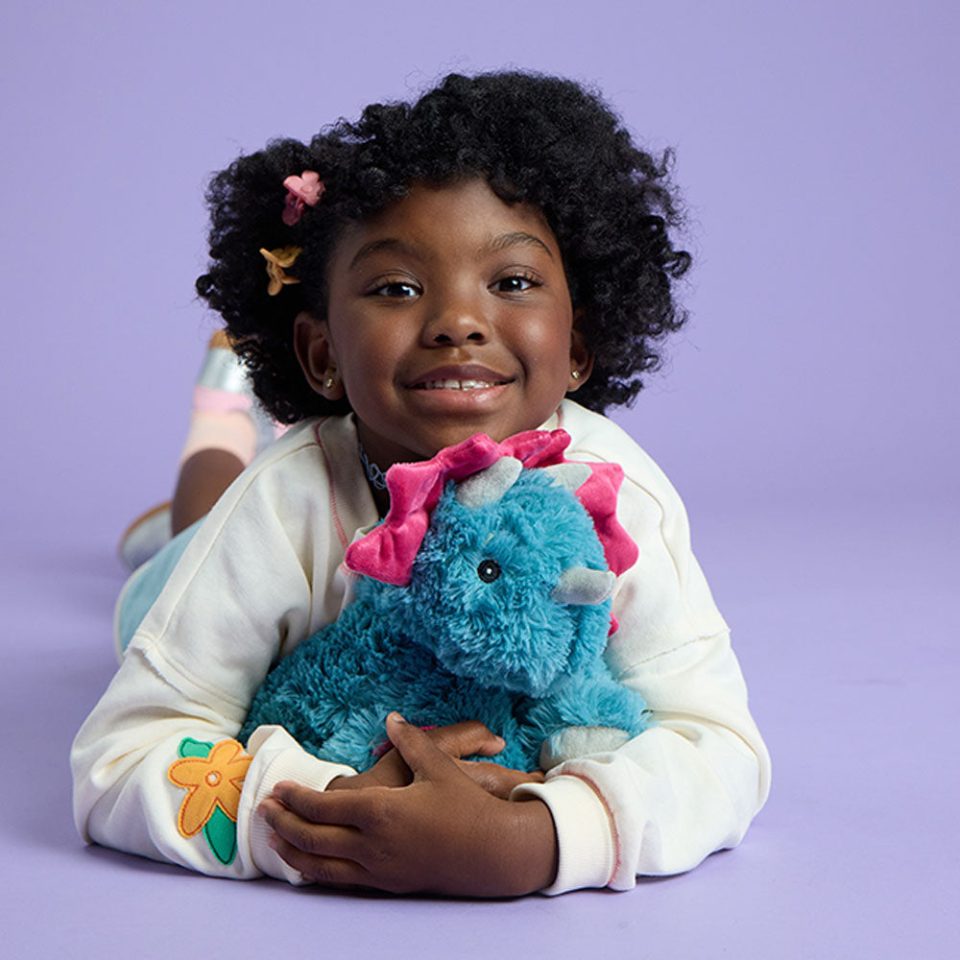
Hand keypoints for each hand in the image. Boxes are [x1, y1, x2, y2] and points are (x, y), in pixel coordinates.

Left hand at [259, 713, 557, 895]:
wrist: (492, 852)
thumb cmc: (465, 807)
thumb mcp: (438, 767)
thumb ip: (411, 742)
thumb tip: (393, 719)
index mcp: (381, 811)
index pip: (323, 808)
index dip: (295, 798)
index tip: (277, 788)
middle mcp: (373, 843)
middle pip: (313, 838)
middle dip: (283, 823)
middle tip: (263, 810)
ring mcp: (378, 867)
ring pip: (321, 865)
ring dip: (292, 851)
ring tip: (273, 838)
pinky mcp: (387, 883)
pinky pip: (340, 881)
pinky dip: (315, 872)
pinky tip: (307, 865)